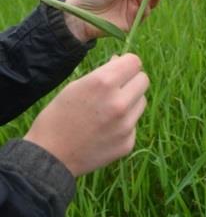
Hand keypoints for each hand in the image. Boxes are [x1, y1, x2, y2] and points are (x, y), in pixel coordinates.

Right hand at [24, 54, 148, 176]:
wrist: (51, 156)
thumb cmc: (59, 115)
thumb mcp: (76, 86)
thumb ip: (104, 72)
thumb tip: (121, 60)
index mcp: (103, 82)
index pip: (134, 62)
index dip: (126, 63)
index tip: (120, 68)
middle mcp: (119, 102)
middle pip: (144, 80)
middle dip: (132, 80)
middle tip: (118, 86)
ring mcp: (126, 125)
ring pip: (141, 101)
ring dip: (130, 100)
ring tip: (108, 109)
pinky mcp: (128, 143)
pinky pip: (134, 123)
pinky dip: (124, 122)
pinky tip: (105, 128)